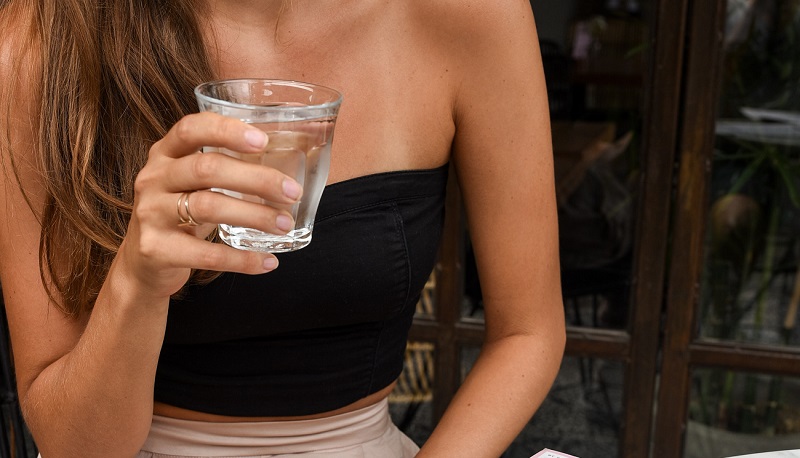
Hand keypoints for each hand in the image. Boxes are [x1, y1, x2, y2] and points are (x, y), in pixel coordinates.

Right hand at [118, 112, 301, 298]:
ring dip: (255, 215)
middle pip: (207, 169)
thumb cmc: (180, 214)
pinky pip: (206, 254)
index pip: (191, 128)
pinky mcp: (155, 250)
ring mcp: (150, 214)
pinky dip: (242, 259)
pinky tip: (268, 261)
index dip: (227, 131)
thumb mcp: (192, 184)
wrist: (143, 264)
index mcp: (165, 154)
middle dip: (257, 179)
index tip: (264, 142)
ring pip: (208, 207)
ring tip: (284, 223)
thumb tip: (286, 170)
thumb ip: (224, 169)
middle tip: (292, 192)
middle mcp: (153, 178)